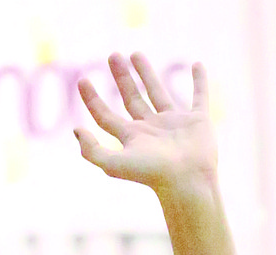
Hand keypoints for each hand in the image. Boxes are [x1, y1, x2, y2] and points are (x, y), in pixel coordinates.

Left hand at [75, 53, 216, 198]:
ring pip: (157, 92)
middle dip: (121, 78)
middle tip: (112, 56)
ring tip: (136, 54)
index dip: (92, 100)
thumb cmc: (152, 174)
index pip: (105, 117)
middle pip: (130, 99)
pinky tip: (197, 65)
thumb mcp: (114, 164)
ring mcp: (173, 124)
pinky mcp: (198, 121)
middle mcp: (150, 130)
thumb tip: (76, 129)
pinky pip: (199, 95)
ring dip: (146, 73)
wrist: (187, 180)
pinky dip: (200, 81)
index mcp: (131, 139)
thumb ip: (92, 150)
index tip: (82, 80)